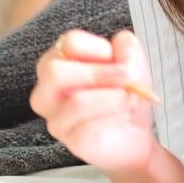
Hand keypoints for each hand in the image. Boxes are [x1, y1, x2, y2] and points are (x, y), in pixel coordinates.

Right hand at [30, 29, 155, 174]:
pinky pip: (88, 128)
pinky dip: (113, 117)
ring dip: (112, 97)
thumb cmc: (124, 95)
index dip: (98, 47)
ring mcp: (56, 118)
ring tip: (129, 98)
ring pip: (76, 101)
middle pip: (55, 71)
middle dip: (98, 73)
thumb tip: (121, 41)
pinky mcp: (71, 141)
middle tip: (126, 77)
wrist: (135, 133)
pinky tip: (122, 116)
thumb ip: (127, 47)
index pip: (68, 43)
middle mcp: (48, 90)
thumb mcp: (132, 63)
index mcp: (59, 62)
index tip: (117, 59)